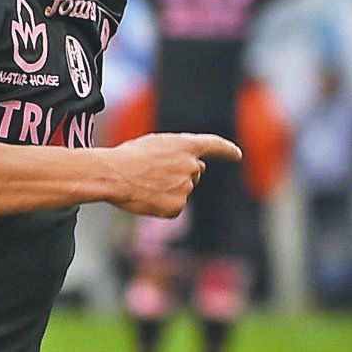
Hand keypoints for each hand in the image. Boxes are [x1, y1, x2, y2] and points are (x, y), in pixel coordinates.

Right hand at [106, 132, 242, 217]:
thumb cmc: (128, 157)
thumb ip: (177, 153)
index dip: (227, 150)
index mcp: (185, 146)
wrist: (113, 176)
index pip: (214, 145)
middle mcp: (191, 166)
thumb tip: (192, 171)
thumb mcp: (155, 145)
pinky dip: (162, 205)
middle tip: (156, 174)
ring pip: (183, 190)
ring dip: (170, 188)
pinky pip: (174, 207)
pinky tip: (147, 198)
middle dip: (182, 173)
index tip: (237, 155)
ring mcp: (186, 188)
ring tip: (146, 184)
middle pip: (196, 172)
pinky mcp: (177, 207)